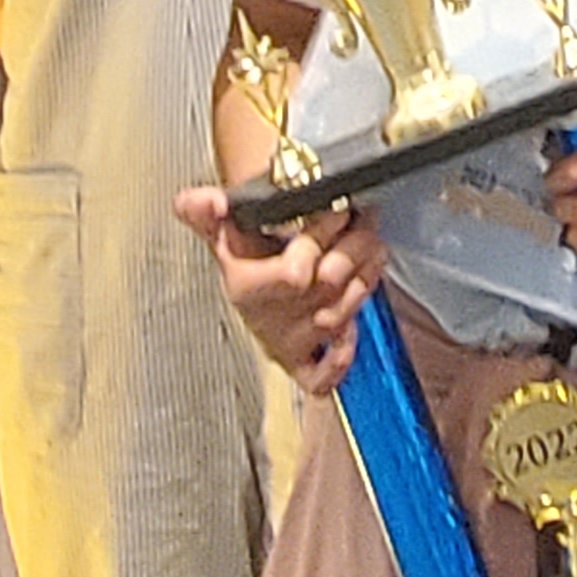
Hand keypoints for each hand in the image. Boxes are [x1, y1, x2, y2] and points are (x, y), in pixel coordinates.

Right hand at [178, 187, 384, 392]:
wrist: (248, 286)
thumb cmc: (242, 258)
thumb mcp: (223, 228)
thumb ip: (206, 211)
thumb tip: (212, 201)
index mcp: (247, 288)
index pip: (294, 274)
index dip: (320, 240)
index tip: (337, 211)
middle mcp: (269, 320)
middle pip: (326, 289)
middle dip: (354, 249)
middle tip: (364, 221)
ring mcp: (288, 342)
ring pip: (339, 317)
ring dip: (364, 278)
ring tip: (370, 246)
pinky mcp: (301, 363)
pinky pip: (320, 376)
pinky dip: (338, 357)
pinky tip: (349, 329)